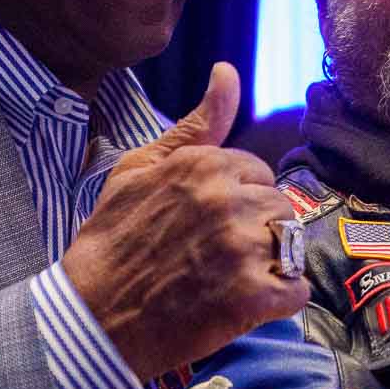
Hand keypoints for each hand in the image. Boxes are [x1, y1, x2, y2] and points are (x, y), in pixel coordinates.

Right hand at [60, 63, 309, 381]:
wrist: (93, 316)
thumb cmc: (112, 241)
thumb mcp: (139, 169)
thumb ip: (194, 125)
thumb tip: (228, 72)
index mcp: (205, 165)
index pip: (257, 173)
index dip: (236, 200)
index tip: (207, 224)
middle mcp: (228, 200)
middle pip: (279, 207)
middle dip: (257, 229)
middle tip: (216, 256)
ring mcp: (242, 249)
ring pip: (292, 245)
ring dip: (270, 263)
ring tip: (230, 278)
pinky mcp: (252, 296)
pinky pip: (296, 291)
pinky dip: (278, 302)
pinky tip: (245, 305)